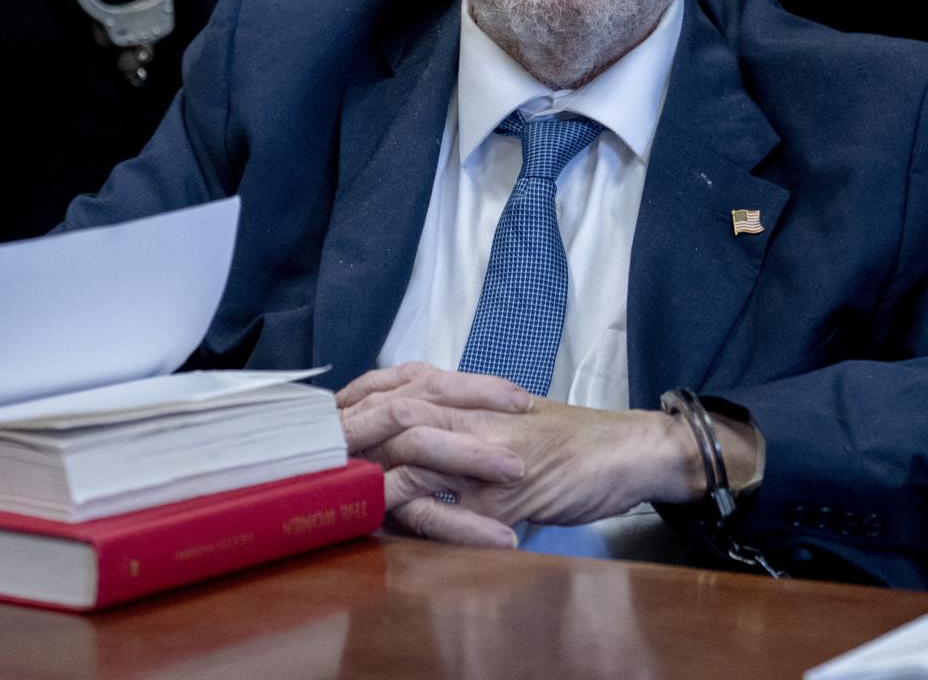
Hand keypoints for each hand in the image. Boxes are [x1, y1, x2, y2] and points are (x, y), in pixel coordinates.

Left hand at [337, 363, 700, 545]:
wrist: (623, 449)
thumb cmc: (558, 442)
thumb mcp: (492, 425)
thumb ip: (444, 428)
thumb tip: (388, 451)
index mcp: (456, 395)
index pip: (380, 392)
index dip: (340, 412)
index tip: (306, 435)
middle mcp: (464, 415)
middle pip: (384, 419)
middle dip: (341, 446)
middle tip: (305, 472)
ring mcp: (484, 452)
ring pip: (410, 460)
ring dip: (372, 486)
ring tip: (345, 508)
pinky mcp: (506, 491)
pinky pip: (455, 511)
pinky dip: (430, 524)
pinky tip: (407, 536)